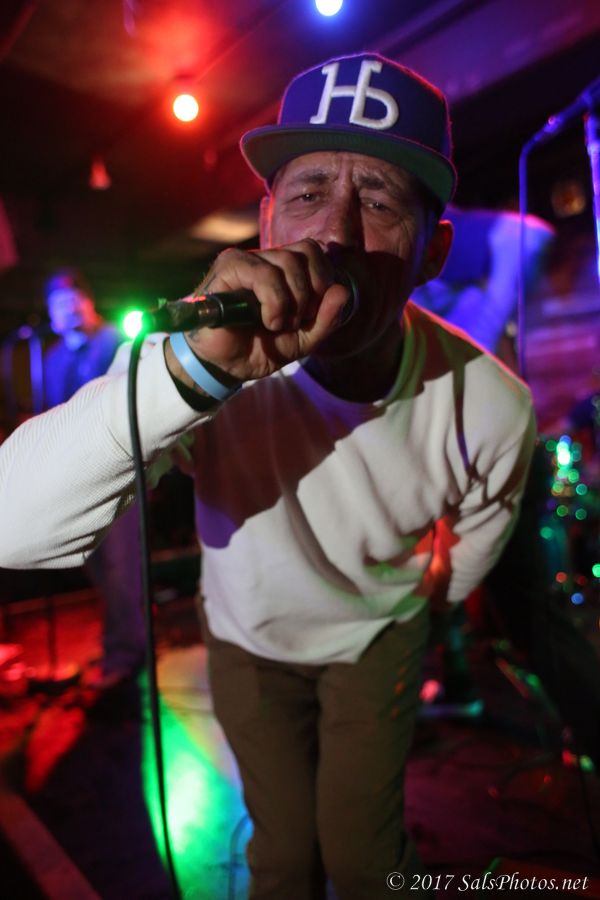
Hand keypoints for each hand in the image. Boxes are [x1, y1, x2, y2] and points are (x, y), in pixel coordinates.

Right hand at [166, 240, 350, 385]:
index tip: (311, 313)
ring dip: (291, 301)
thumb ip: (325, 318)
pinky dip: (274, 301)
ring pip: (286, 262)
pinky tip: (268, 321)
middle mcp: (263, 258)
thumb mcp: (303, 339)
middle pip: (304, 253)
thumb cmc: (259, 348)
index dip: (322, 280)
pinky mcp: (227, 270)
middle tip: (294, 321)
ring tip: (277, 324)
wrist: (225, 366)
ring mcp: (244, 260)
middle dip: (309, 294)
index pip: (313, 250)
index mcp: (282, 269)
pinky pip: (263, 274)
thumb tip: (343, 291)